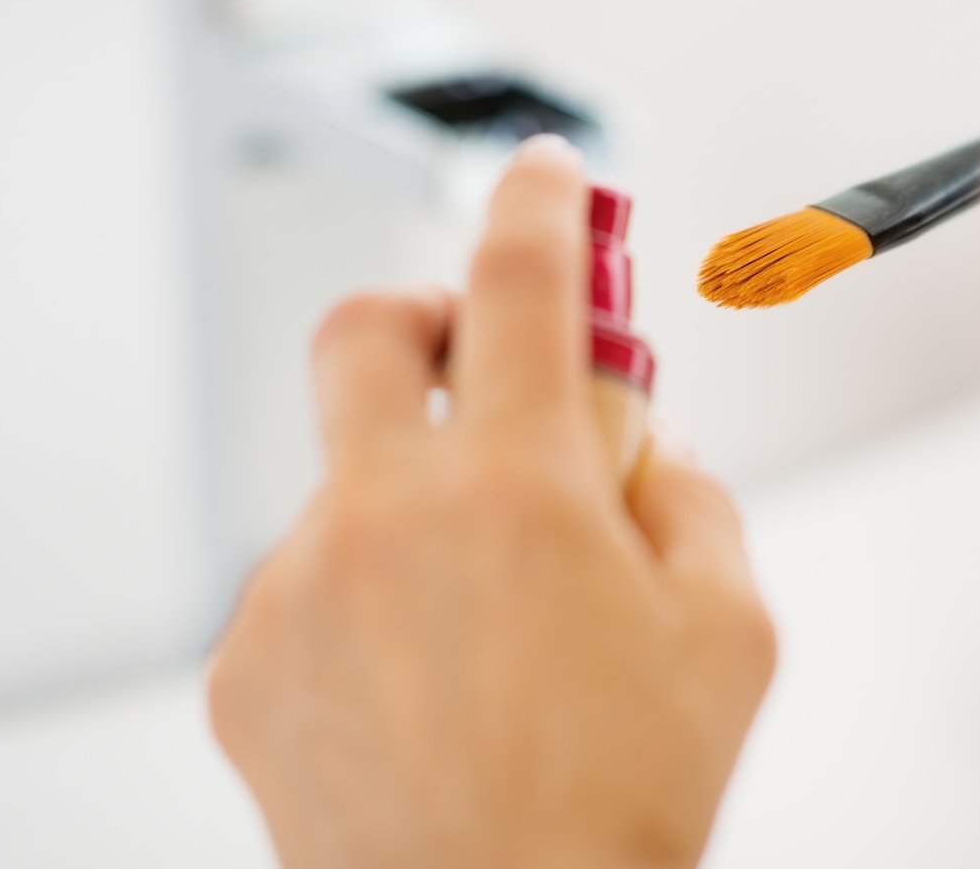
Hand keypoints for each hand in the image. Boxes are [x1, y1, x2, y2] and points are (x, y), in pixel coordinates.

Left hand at [208, 136, 776, 868]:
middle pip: (367, 328)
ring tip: (484, 620)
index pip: (523, 284)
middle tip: (476, 355)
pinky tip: (425, 684)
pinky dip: (370, 599)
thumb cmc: (619, 804)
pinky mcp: (248, 665)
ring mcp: (303, 590)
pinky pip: (312, 583)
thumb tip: (643, 448)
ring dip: (419, 503)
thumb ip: (692, 500)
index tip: (543, 174)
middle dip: (425, 311)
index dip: (538, 204)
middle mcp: (390, 519)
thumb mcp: (730, 630)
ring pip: (353, 480)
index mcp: (519, 492)